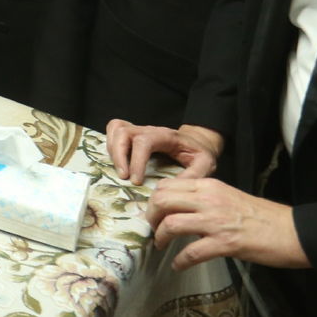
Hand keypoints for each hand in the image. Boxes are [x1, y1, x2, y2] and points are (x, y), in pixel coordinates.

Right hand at [106, 119, 222, 182]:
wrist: (197, 142)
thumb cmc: (199, 153)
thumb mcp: (205, 164)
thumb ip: (194, 175)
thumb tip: (172, 187)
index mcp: (165, 136)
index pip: (144, 141)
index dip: (136, 161)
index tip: (136, 181)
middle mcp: (149, 130)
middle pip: (124, 131)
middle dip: (119, 156)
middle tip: (123, 178)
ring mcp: (139, 129)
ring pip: (116, 129)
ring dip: (113, 151)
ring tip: (120, 172)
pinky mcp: (132, 134)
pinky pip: (114, 129)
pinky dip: (110, 143)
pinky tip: (117, 161)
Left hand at [148, 177, 310, 270]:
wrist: (291, 231)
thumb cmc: (262, 216)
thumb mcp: (228, 196)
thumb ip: (204, 199)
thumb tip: (179, 209)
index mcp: (209, 185)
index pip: (168, 185)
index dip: (154, 200)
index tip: (154, 213)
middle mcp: (209, 199)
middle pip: (163, 200)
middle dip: (151, 217)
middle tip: (152, 229)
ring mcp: (216, 221)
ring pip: (171, 224)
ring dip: (160, 237)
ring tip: (160, 245)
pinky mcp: (225, 243)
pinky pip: (191, 252)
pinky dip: (180, 261)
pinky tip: (178, 265)